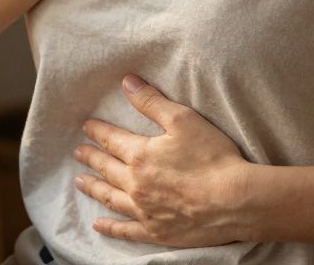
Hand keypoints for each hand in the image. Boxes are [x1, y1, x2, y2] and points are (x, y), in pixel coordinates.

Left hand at [74, 74, 256, 247]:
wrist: (235, 200)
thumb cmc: (212, 157)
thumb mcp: (183, 119)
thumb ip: (152, 101)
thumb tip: (127, 82)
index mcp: (140, 155)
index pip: (111, 140)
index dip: (98, 131)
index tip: (86, 127)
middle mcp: (135, 184)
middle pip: (107, 168)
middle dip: (91, 158)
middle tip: (78, 153)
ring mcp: (144, 210)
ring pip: (110, 198)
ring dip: (94, 188)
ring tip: (80, 182)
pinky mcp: (156, 232)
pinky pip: (126, 231)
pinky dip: (110, 228)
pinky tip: (99, 225)